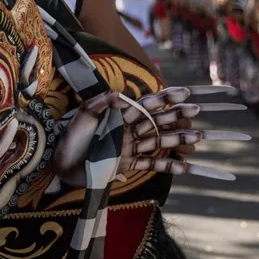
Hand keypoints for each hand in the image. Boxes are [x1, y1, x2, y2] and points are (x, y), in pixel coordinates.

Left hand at [52, 85, 245, 187]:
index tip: (185, 92)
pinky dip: (168, 165)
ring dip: (178, 139)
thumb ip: (101, 103)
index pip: (146, 104)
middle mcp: (127, 130)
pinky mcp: (126, 165)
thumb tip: (121, 94)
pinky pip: (151, 165)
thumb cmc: (69, 139)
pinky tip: (185, 165)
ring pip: (158, 142)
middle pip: (157, 122)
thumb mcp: (82, 116)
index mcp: (118, 115)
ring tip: (199, 136)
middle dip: (177, 116)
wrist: (59, 165)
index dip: (165, 98)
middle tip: (197, 111)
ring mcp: (129, 148)